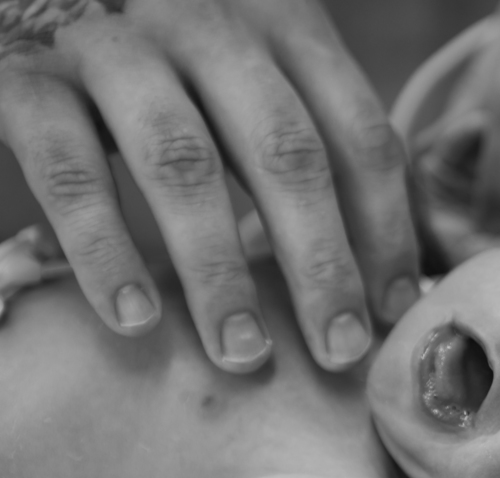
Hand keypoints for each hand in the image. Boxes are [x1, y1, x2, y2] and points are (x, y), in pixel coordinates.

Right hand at [0, 0, 419, 372]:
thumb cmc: (174, 58)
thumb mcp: (258, 73)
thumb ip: (318, 139)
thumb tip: (395, 261)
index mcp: (283, 24)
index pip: (359, 133)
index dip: (386, 228)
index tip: (392, 308)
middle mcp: (207, 24)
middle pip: (285, 153)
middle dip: (320, 263)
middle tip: (338, 350)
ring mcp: (114, 45)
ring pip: (182, 163)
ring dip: (219, 270)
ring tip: (244, 354)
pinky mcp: (27, 79)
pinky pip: (72, 173)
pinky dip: (106, 251)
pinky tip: (137, 319)